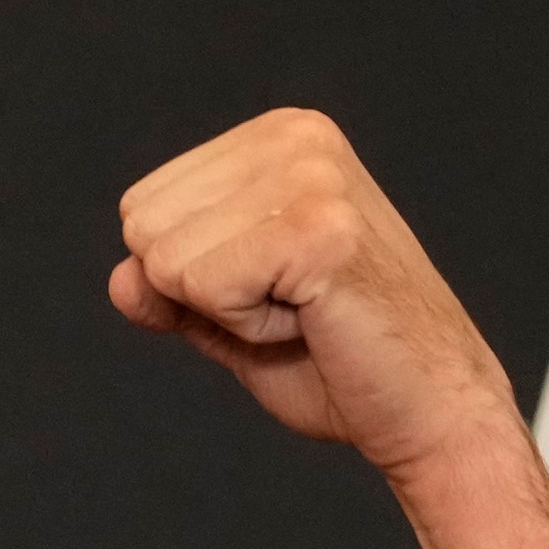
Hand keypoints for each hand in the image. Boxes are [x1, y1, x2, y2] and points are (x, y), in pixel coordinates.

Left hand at [108, 111, 523, 483]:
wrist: (427, 410)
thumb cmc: (338, 362)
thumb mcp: (229, 317)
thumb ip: (169, 290)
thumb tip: (122, 278)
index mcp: (277, 137)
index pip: (143, 206)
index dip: (193, 278)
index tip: (273, 290)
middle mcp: (295, 138)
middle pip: (144, 227)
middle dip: (202, 293)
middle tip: (290, 307)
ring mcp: (311, 176)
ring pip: (167, 260)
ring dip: (227, 312)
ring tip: (305, 312)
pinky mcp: (317, 229)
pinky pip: (205, 288)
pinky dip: (246, 328)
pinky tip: (313, 321)